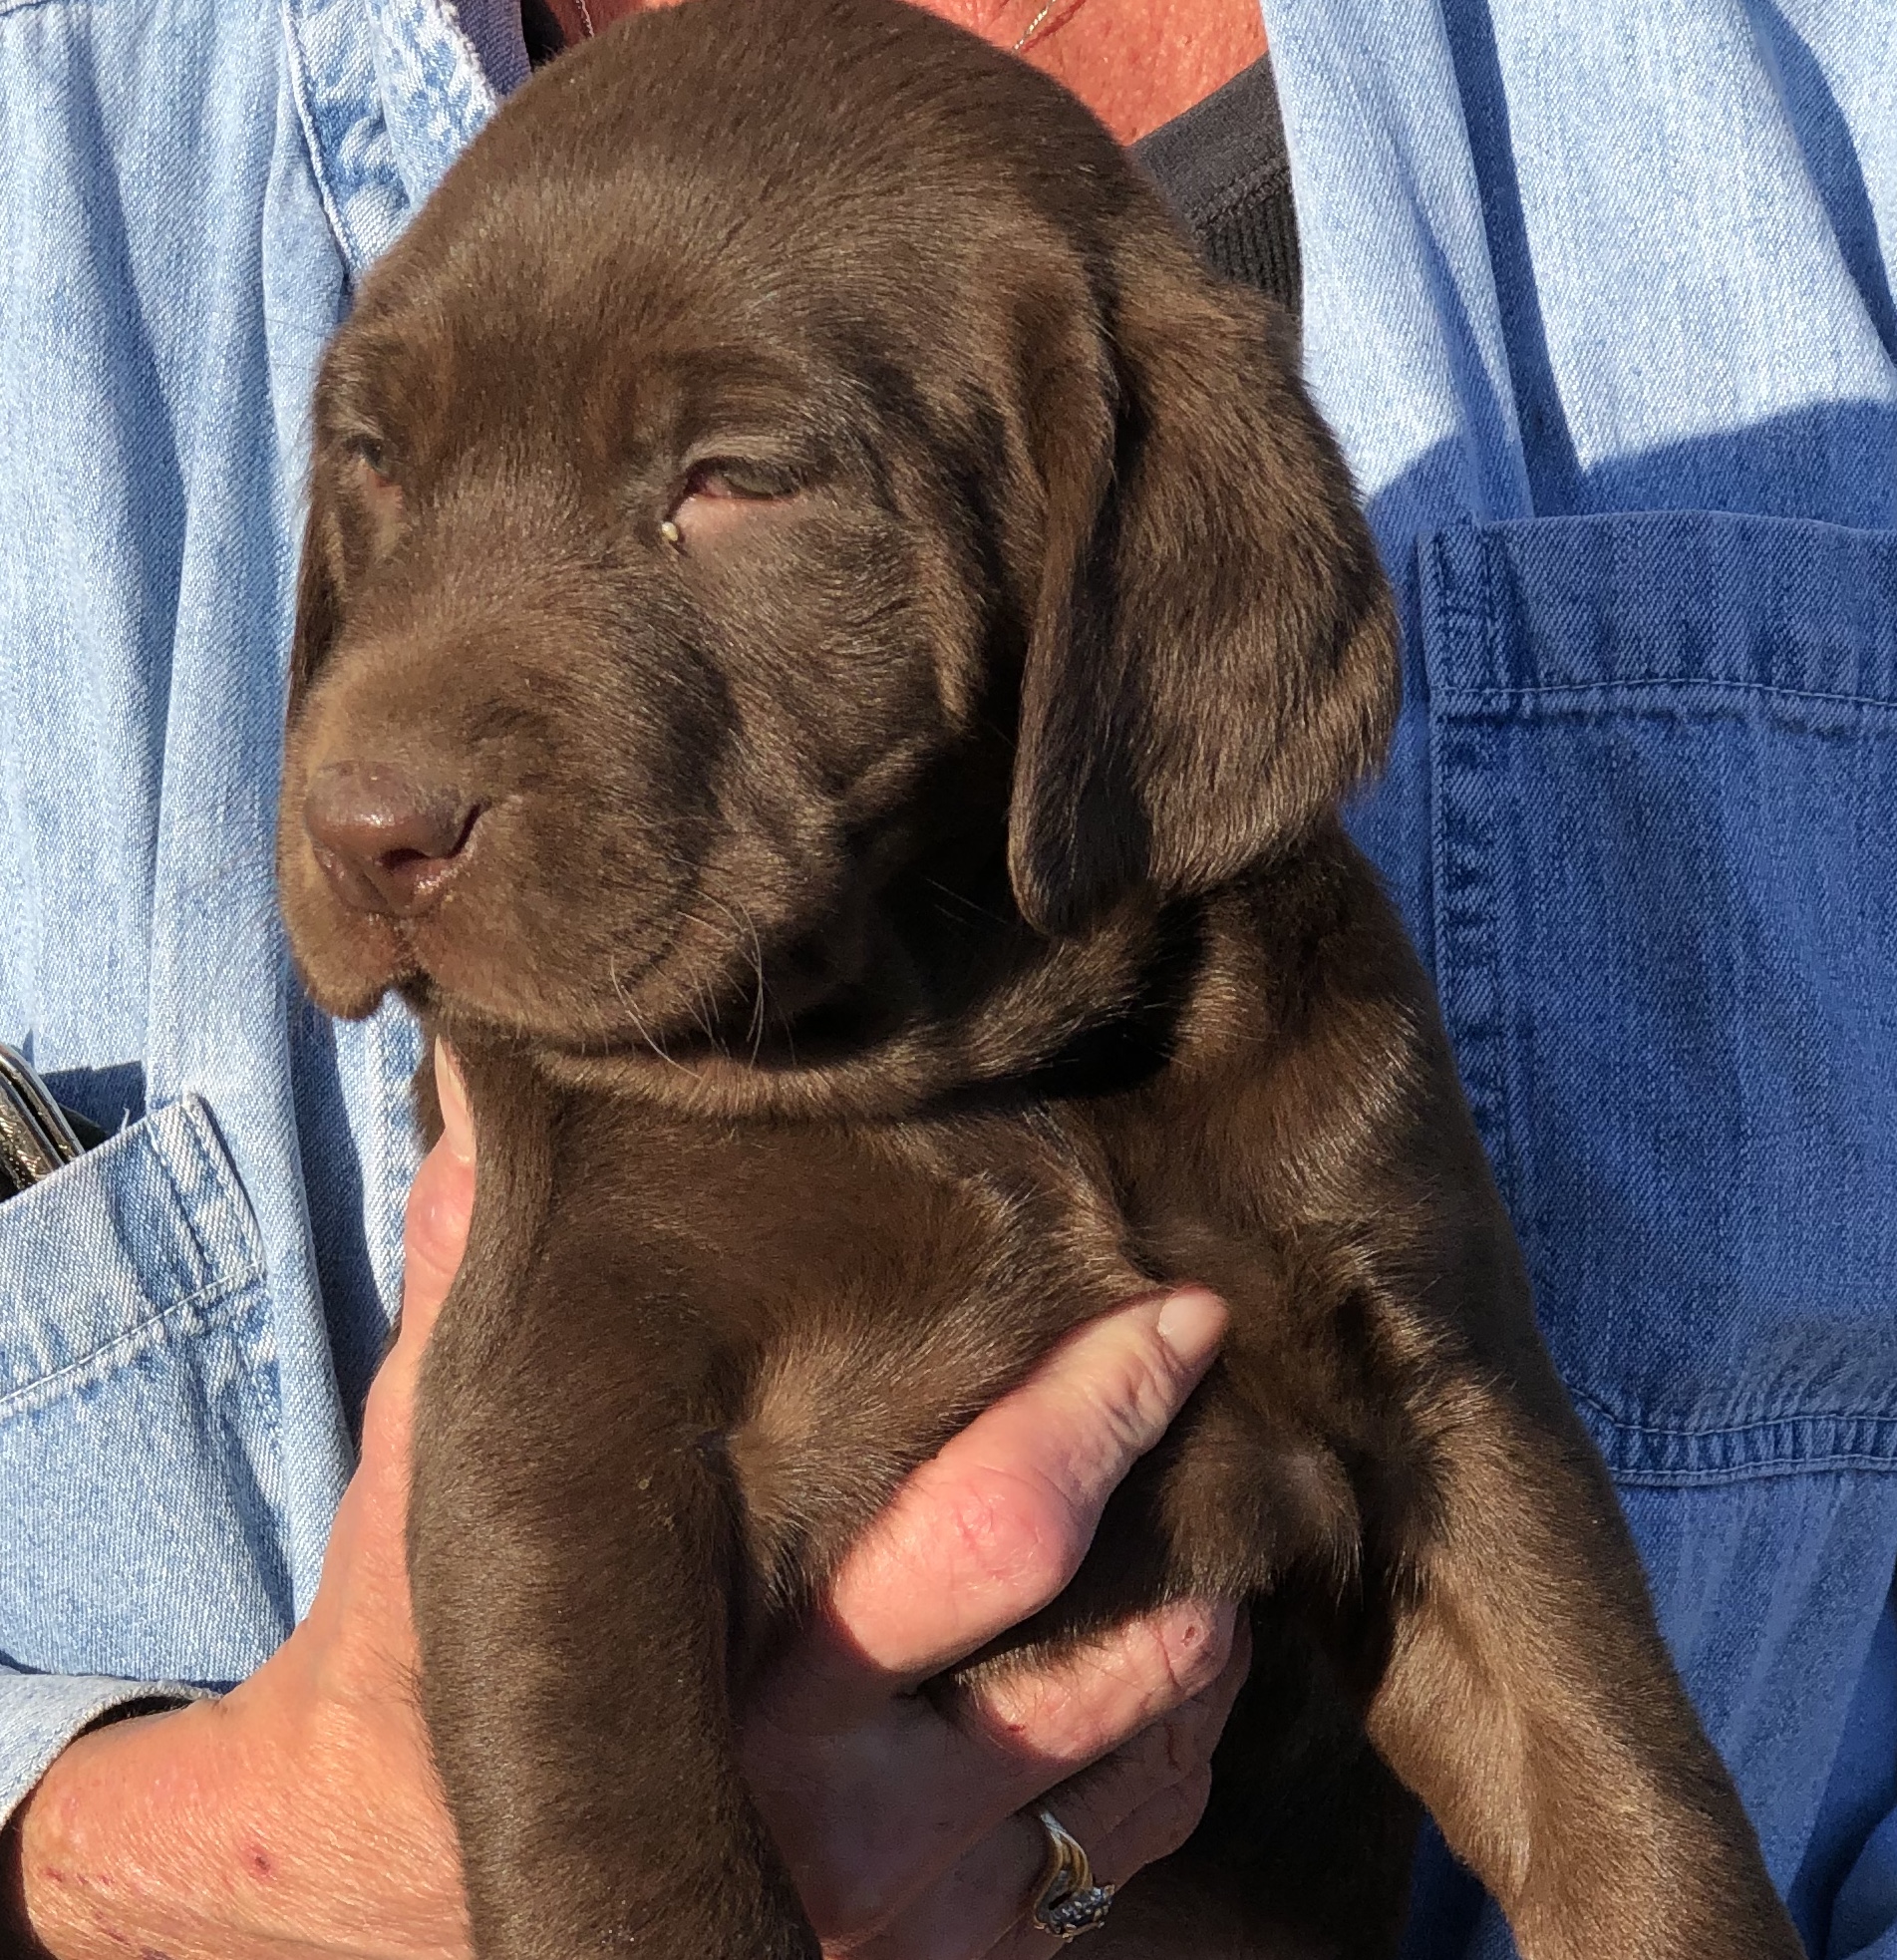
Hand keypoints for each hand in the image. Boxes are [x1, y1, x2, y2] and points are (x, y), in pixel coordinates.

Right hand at [4, 1045, 1244, 1959]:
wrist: (381, 1917)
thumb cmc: (408, 1680)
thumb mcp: (427, 1487)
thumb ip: (468, 1298)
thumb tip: (491, 1104)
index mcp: (736, 1686)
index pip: (992, 1528)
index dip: (1106, 1406)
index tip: (1179, 1316)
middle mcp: (839, 1825)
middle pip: (1107, 1655)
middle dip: (1191, 1511)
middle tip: (1224, 1392)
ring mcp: (899, 1924)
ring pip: (1141, 1762)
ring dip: (1201, 1627)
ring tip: (1206, 1512)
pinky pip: (1120, 1858)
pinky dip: (1169, 1749)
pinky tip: (1157, 1661)